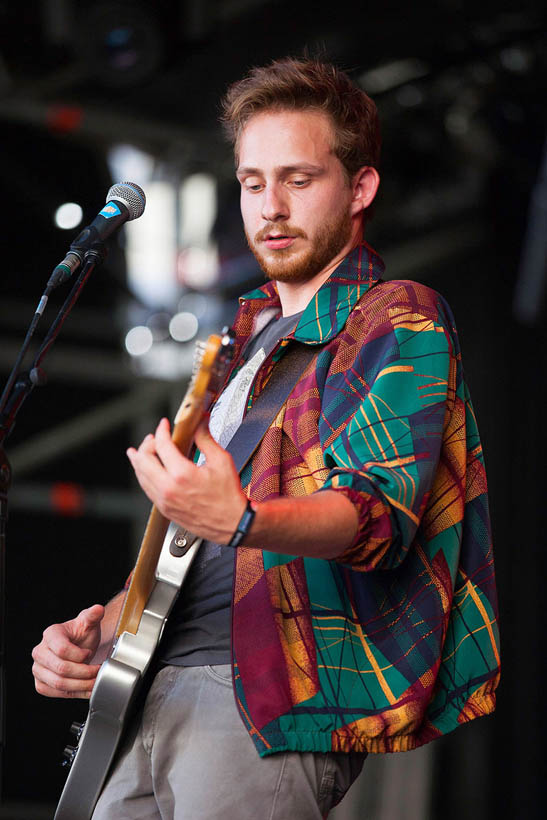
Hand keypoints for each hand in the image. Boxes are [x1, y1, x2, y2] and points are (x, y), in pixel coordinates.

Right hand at [32, 605, 104, 698]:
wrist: (79, 646)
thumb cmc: (82, 634)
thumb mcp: (89, 623)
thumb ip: (93, 615)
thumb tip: (98, 609)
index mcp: (50, 634)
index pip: (62, 649)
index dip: (79, 655)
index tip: (90, 653)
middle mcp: (40, 651)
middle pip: (61, 669)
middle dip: (84, 673)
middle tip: (97, 671)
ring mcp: (38, 669)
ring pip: (58, 684)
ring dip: (80, 685)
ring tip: (94, 682)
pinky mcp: (41, 683)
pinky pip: (55, 693)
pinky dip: (73, 693)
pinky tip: (86, 689)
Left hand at [126, 417, 246, 543]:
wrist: (232, 523)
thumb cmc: (228, 496)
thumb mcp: (221, 461)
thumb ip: (206, 438)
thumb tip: (200, 423)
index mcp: (182, 475)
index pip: (162, 445)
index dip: (161, 430)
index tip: (164, 425)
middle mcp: (169, 489)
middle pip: (143, 460)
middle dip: (146, 444)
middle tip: (152, 438)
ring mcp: (164, 501)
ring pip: (140, 476)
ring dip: (139, 460)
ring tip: (140, 452)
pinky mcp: (164, 509)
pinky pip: (147, 489)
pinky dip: (144, 476)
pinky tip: (147, 471)